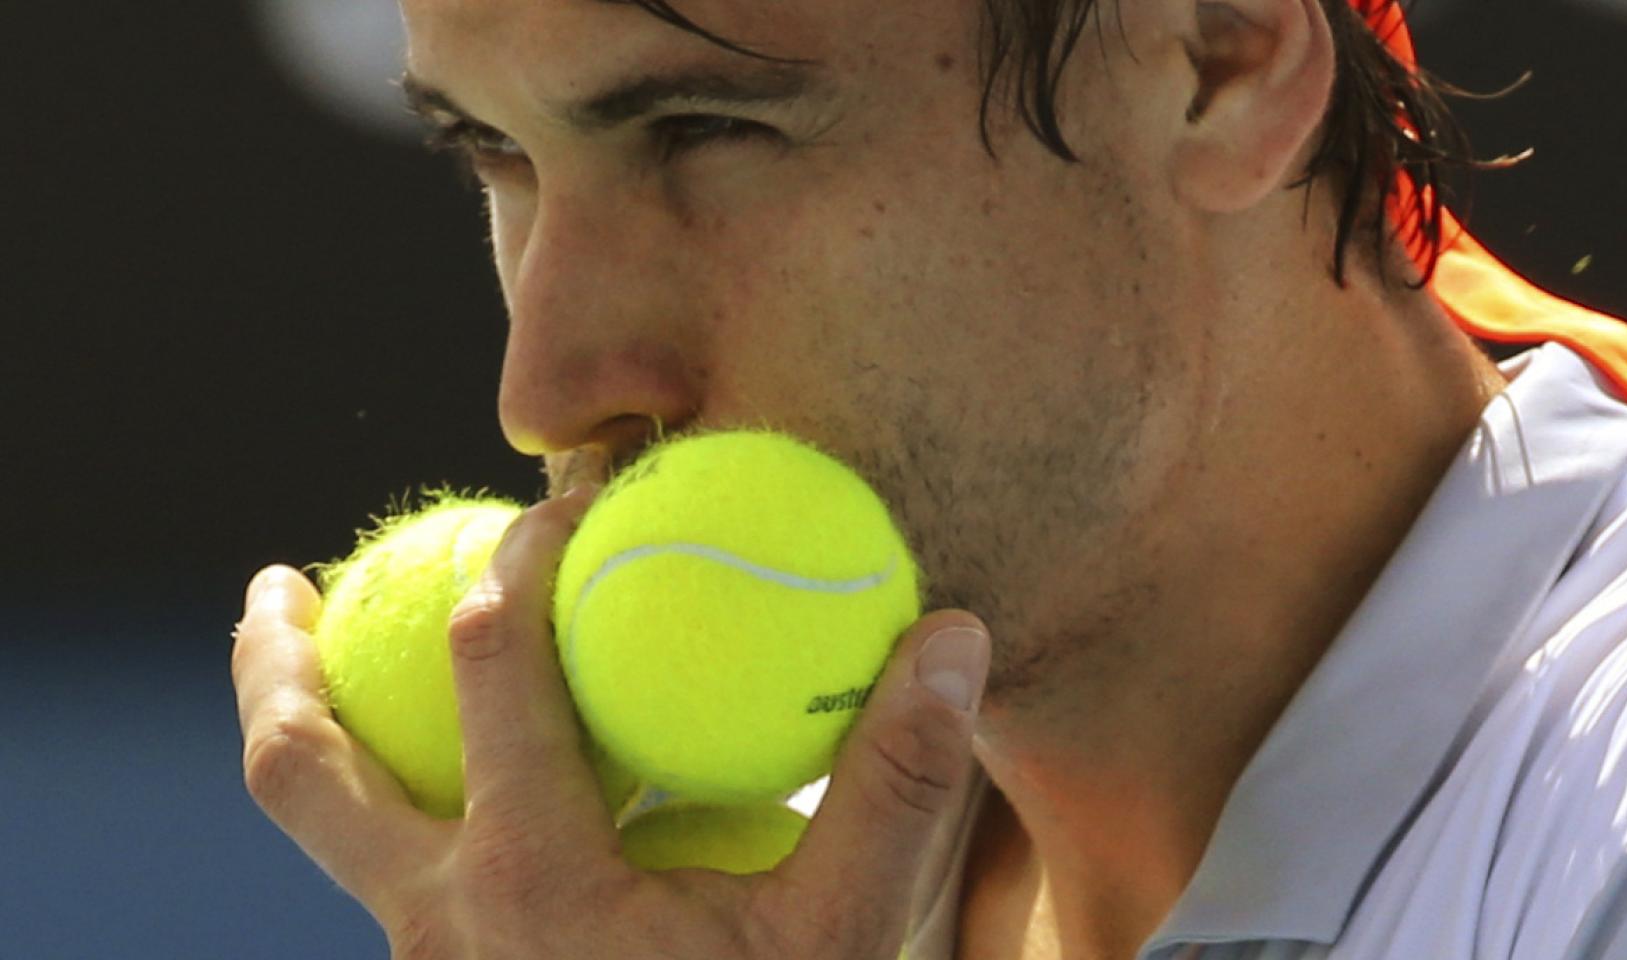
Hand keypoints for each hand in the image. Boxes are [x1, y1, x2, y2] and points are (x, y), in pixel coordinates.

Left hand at [231, 483, 991, 958]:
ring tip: (310, 654)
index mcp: (528, 883)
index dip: (524, 556)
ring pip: (323, 834)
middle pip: (299, 773)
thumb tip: (951, 636)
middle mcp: (440, 926)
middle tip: (277, 582)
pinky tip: (455, 777)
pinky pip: (390, 874)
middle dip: (274, 663)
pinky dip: (392, 799)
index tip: (567, 496)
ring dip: (312, 733)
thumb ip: (898, 786)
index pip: (490, 665)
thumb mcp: (848, 937)